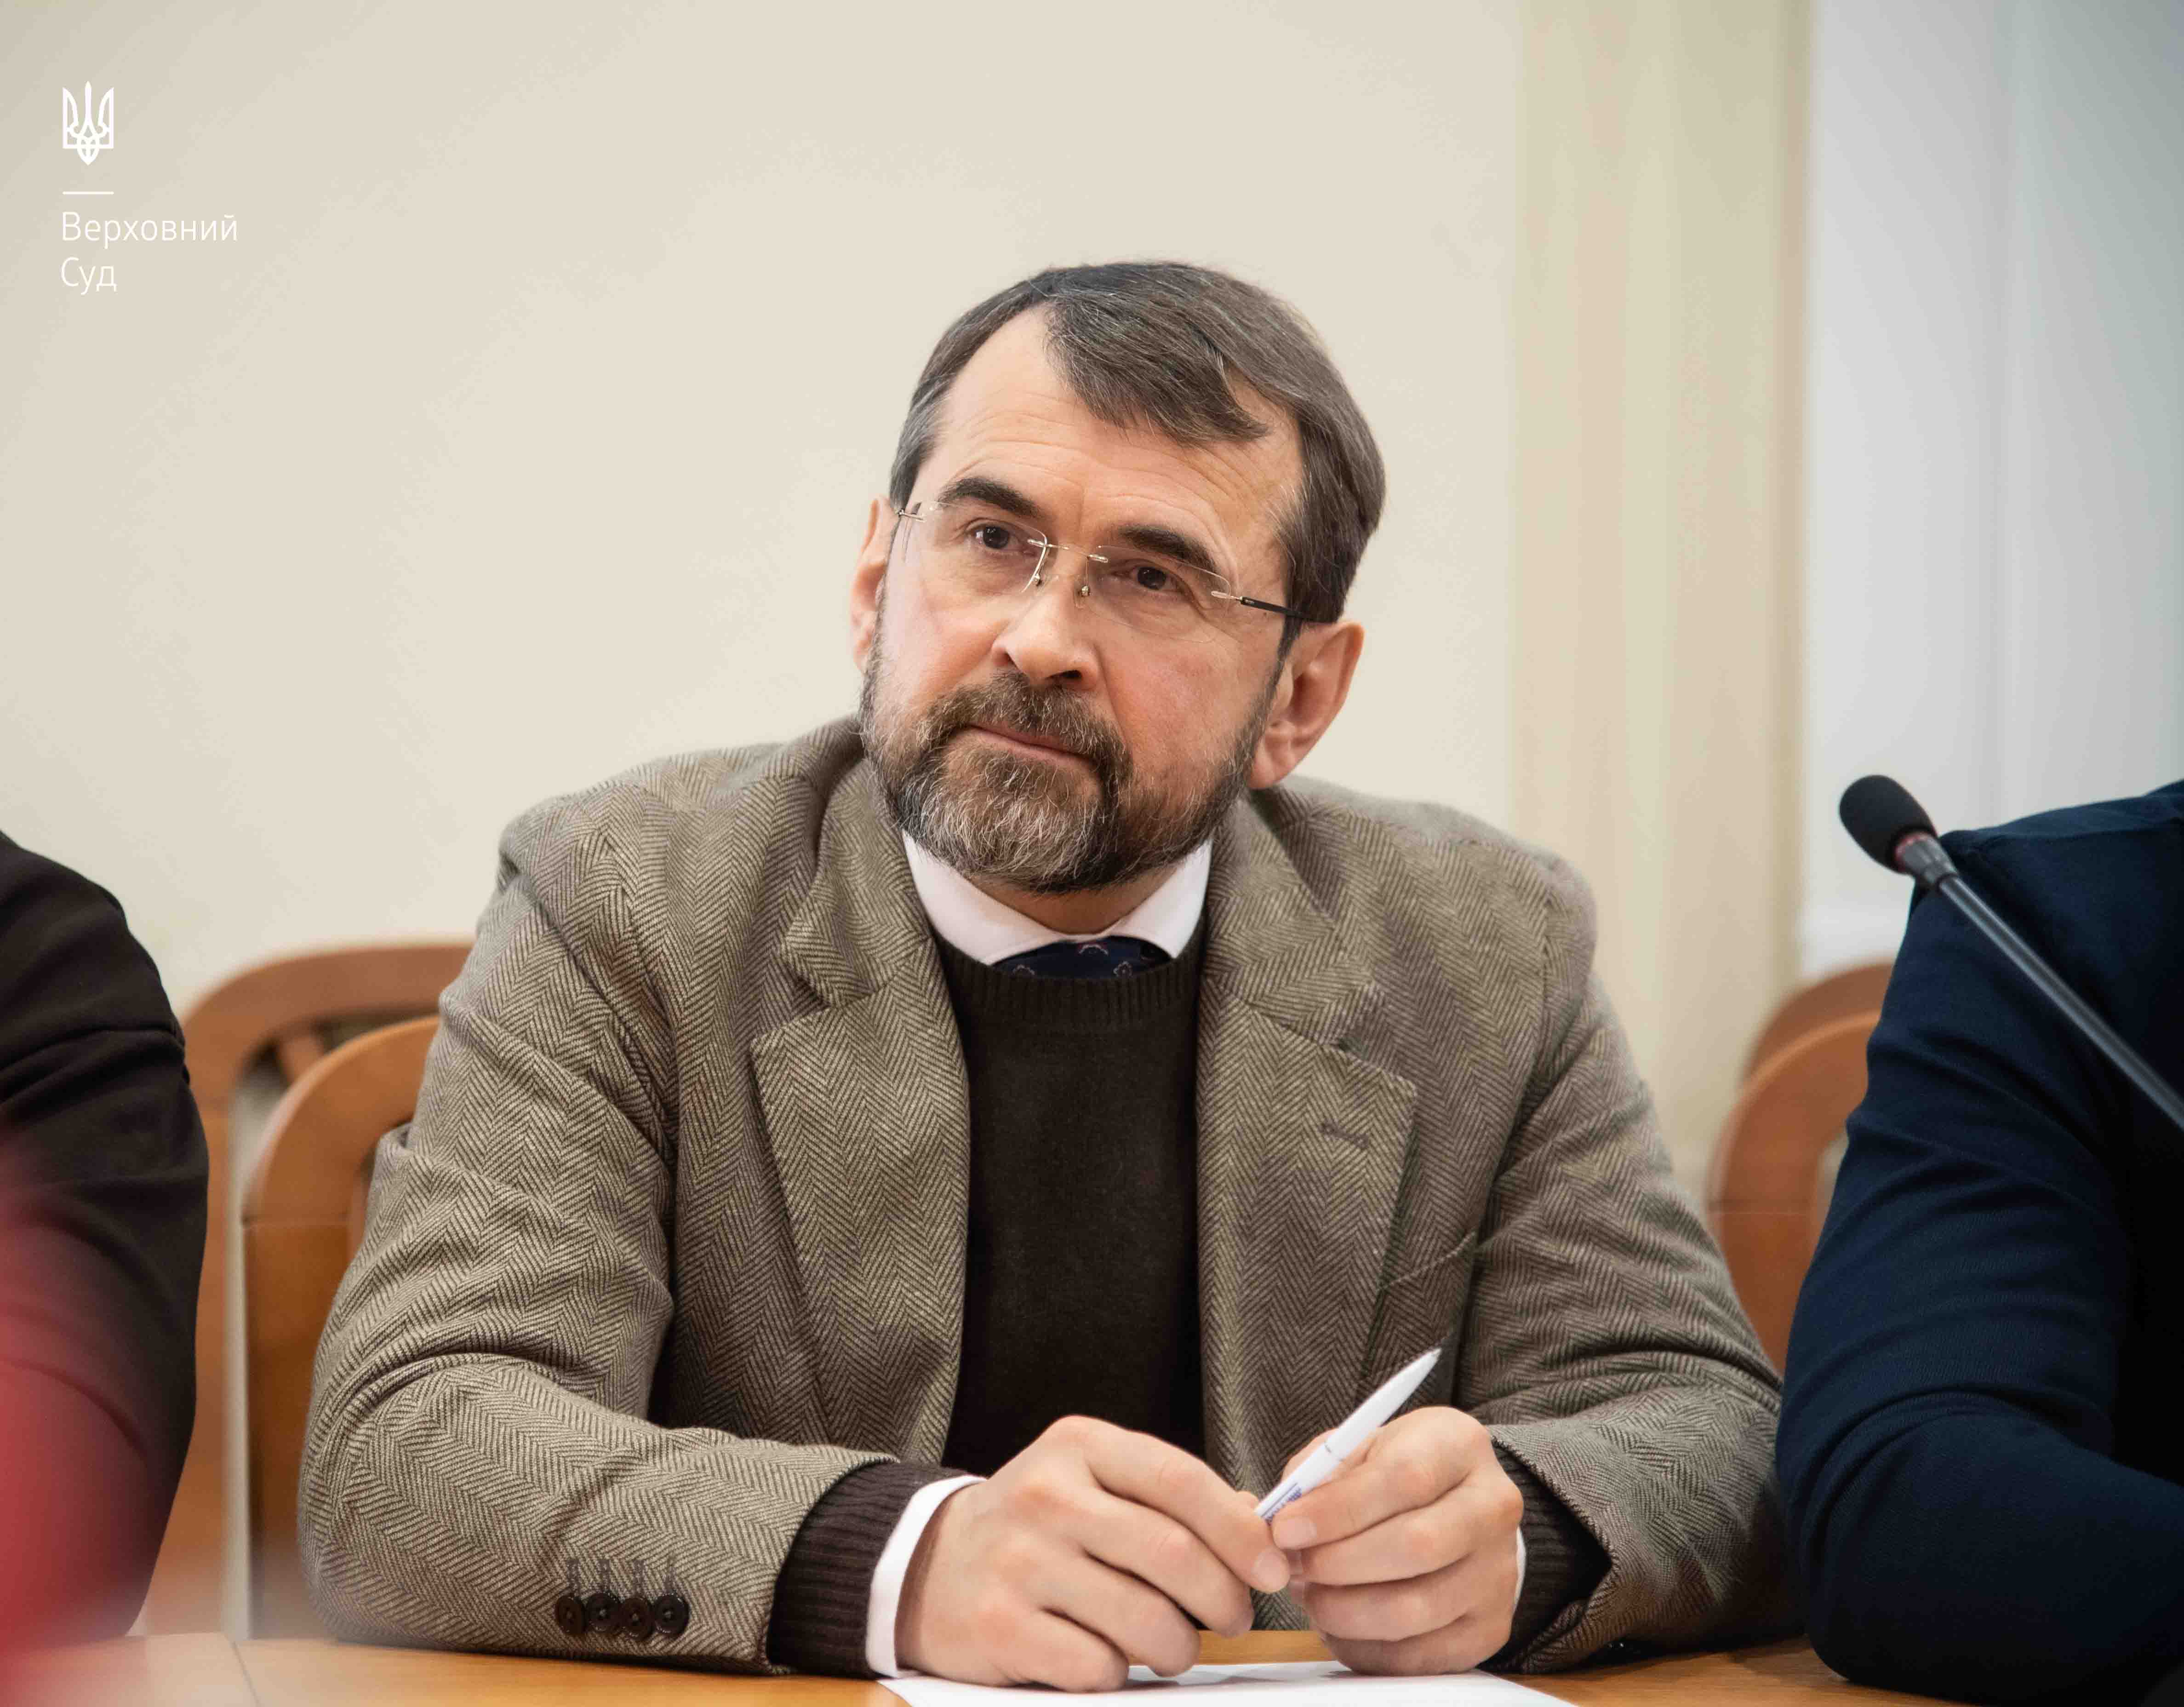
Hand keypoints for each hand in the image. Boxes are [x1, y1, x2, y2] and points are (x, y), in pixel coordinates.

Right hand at [896, 1415, 1289, 1689]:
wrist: (931, 1565)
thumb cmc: (1037, 1526)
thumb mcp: (1094, 1481)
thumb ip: (1170, 1496)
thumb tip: (1255, 1524)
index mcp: (1079, 1447)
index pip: (1181, 1480)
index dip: (1240, 1531)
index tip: (1272, 1568)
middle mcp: (1046, 1496)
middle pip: (1172, 1554)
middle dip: (1224, 1599)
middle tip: (1234, 1617)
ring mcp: (1020, 1561)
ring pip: (1144, 1620)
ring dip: (1178, 1646)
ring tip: (1173, 1644)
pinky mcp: (1000, 1626)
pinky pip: (1098, 1666)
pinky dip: (1118, 1672)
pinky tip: (1107, 1655)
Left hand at [1267, 1405, 1520, 1674]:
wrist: (1460, 1508)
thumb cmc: (1398, 1472)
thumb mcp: (1360, 1448)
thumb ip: (1319, 1475)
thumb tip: (1281, 1524)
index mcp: (1459, 1447)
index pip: (1403, 1479)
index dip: (1337, 1510)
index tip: (1285, 1528)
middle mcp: (1493, 1509)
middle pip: (1415, 1547)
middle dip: (1337, 1563)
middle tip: (1294, 1566)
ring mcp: (1497, 1574)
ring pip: (1415, 1610)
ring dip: (1344, 1610)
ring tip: (1311, 1595)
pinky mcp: (1488, 1628)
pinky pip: (1418, 1656)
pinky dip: (1364, 1647)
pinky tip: (1338, 1623)